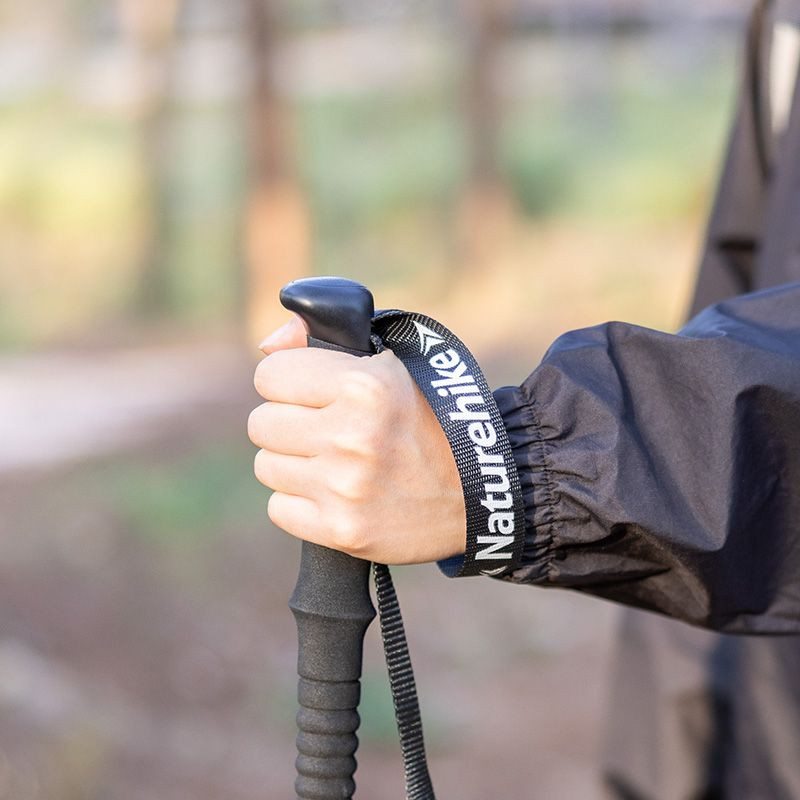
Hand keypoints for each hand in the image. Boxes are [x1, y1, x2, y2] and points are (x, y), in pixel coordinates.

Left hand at [248, 315, 465, 563]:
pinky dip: (301, 502)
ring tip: (335, 463)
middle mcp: (351, 435)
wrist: (479, 493)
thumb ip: (324, 342)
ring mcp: (344, 487)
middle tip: (326, 431)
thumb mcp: (391, 365)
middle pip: (261, 424)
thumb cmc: (431, 420)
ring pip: (267, 466)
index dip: (289, 382)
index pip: (269, 374)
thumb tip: (269, 343)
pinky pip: (279, 508)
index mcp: (364, 386)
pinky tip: (335, 494)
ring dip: (295, 464)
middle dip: (289, 424)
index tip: (312, 393)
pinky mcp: (342, 529)